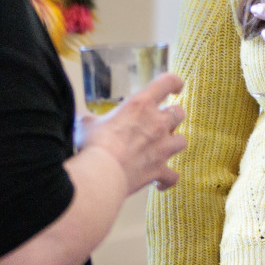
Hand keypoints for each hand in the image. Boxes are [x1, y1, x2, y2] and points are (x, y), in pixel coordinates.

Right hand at [78, 72, 186, 191]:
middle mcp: (157, 123)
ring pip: (182, 141)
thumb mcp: (87, 123)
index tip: (175, 86)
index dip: (174, 82)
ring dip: (175, 143)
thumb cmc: (94, 144)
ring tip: (165, 147)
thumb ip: (90, 119)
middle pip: (179, 112)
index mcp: (140, 105)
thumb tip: (82, 120)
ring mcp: (162, 147)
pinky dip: (167, 179)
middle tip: (164, 120)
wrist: (102, 173)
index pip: (166, 82)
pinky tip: (160, 182)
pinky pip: (172, 176)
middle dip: (174, 115)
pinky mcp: (160, 170)